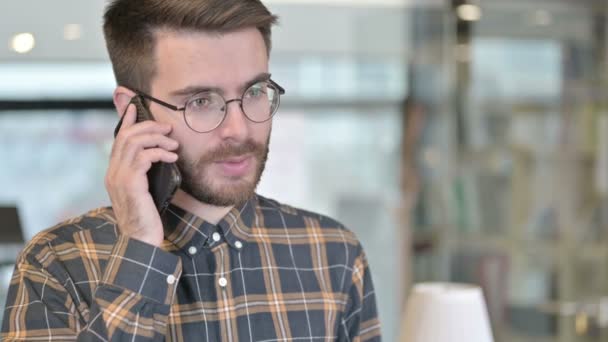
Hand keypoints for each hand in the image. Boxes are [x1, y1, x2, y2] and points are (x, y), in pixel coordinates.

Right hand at [105, 104, 178, 246]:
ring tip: (174, 144)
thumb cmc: (147, 218)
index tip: (136, 107)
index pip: (118, 139)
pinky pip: (144, 157)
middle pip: (126, 136)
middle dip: (148, 126)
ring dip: (157, 138)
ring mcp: (119, 177)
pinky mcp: (130, 183)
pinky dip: (160, 152)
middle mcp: (113, 172)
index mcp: (114, 173)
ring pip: (134, 142)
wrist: (141, 241)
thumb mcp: (146, 191)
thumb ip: (145, 174)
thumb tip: (158, 157)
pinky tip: (173, 157)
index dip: (126, 121)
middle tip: (168, 128)